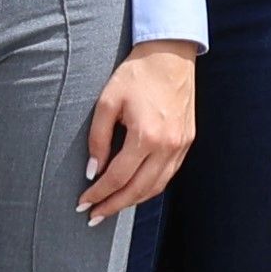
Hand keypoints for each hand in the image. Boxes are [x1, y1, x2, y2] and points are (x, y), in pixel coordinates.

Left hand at [80, 39, 199, 221]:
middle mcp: (167, 146)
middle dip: (114, 206)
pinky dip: (150, 187)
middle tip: (94, 216)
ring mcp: (181, 145)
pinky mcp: (187, 141)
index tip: (83, 202)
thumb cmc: (136, 74)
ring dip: (132, 201)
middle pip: (138, 190)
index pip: (117, 177)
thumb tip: (93, 171)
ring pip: (156, 187)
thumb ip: (97, 138)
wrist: (170, 55)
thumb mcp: (107, 101)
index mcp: (146, 136)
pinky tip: (135, 189)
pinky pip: (168, 175)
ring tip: (112, 206)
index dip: (98, 194)